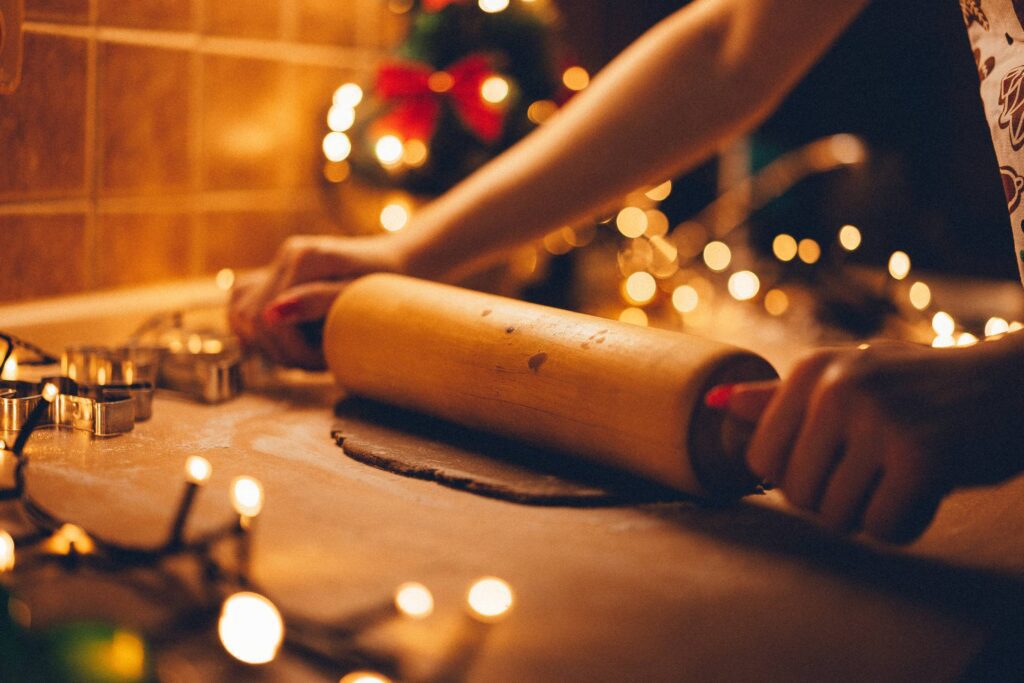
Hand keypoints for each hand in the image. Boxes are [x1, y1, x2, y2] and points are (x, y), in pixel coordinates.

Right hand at [228, 234, 406, 368]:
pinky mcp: (273, 275)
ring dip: (269, 344)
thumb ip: (318, 301)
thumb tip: (272, 314)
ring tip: (306, 352)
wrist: (395, 265)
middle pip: (251, 318)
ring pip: (241, 313)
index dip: (293, 349)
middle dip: (282, 351)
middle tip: (318, 361)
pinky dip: (255, 329)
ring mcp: (277, 263)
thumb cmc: (384, 284)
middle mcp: (285, 255)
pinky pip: (242, 304)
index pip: (270, 318)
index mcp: (304, 257)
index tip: (324, 361)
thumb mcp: (358, 296)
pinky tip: (285, 341)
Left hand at [711, 336, 1023, 542]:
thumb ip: (783, 399)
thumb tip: (719, 403)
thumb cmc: (921, 390)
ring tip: (902, 477)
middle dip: (835, 500)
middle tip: (876, 473)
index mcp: (811, 370)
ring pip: (837, 516)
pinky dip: (905, 523)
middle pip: (796, 495)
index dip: (797, 479)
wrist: (1014, 387)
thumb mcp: (850, 380)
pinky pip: (882, 528)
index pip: (761, 460)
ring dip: (871, 513)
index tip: (836, 462)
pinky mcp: (920, 456)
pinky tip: (927, 491)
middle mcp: (836, 388)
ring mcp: (877, 419)